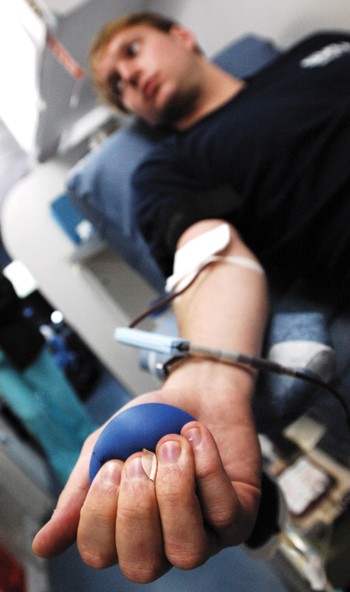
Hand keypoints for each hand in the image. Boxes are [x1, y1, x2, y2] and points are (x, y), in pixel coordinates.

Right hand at [32, 380, 261, 583]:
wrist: (196, 390)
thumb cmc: (151, 423)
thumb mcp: (106, 449)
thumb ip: (79, 494)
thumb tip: (44, 545)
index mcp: (125, 530)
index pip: (100, 554)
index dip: (100, 512)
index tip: (111, 464)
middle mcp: (163, 542)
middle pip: (142, 566)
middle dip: (137, 508)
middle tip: (140, 458)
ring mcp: (204, 534)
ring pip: (186, 551)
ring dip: (174, 492)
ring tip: (171, 446)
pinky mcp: (238, 515)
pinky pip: (223, 511)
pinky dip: (206, 467)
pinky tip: (196, 437)